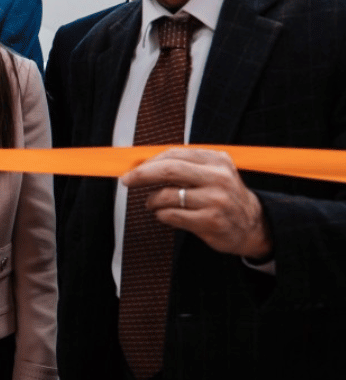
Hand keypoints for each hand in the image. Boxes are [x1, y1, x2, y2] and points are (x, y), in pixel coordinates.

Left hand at [122, 148, 271, 258]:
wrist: (252, 225)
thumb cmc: (223, 196)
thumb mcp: (212, 172)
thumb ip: (184, 165)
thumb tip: (142, 163)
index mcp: (217, 160)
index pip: (174, 154)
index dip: (148, 161)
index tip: (132, 168)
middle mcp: (218, 178)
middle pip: (169, 170)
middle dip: (141, 175)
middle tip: (126, 180)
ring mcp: (216, 200)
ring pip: (167, 196)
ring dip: (152, 200)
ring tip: (153, 203)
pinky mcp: (211, 222)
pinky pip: (171, 215)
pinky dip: (162, 215)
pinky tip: (166, 214)